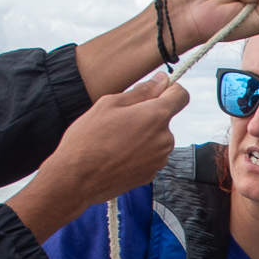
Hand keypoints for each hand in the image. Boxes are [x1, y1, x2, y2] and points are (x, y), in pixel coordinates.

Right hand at [9, 76, 187, 240]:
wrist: (77, 178)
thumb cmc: (89, 138)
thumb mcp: (109, 104)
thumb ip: (141, 91)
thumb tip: (161, 81)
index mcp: (156, 116)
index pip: (180, 96)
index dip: (170, 89)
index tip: (156, 90)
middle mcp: (165, 139)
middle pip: (164, 119)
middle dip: (147, 115)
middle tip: (119, 120)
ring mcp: (160, 159)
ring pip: (156, 138)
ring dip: (142, 135)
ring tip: (114, 140)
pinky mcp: (151, 174)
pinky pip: (149, 156)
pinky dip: (138, 152)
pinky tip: (117, 155)